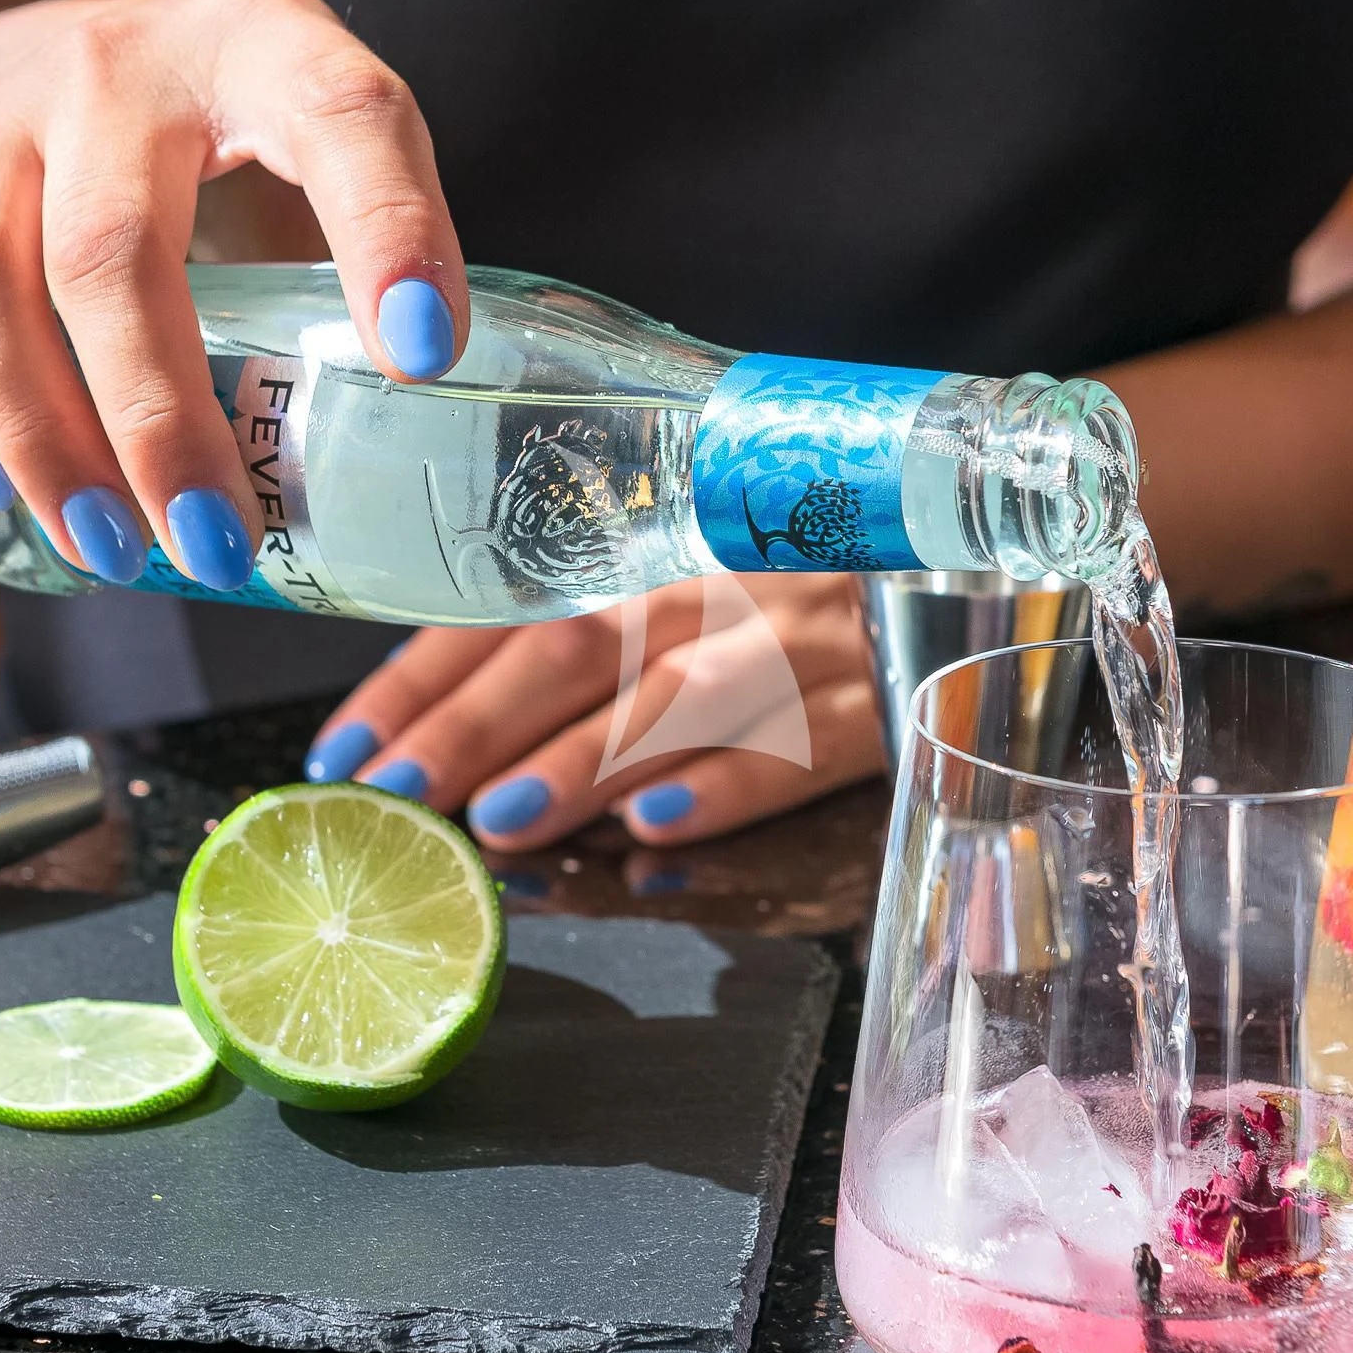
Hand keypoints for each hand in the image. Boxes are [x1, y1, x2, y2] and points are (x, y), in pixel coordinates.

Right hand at [0, 0, 467, 588]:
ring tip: (110, 549)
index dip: (389, 233)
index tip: (427, 354)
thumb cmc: (230, 141)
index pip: (343, 117)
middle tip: (212, 544)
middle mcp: (112, 62)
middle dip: (158, 419)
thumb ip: (353, 268)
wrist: (47, 56)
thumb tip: (427, 449)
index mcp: (262, 43)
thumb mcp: (312, 159)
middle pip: (110, 249)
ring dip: (38, 437)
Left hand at [305, 575, 886, 848]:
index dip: (420, 681)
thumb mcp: (705, 577)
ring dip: (579, 761)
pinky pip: (807, 740)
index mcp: (656, 542)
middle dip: (470, 730)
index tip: (343, 755)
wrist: (1010, 520)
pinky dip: (732, 782)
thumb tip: (473, 752)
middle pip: (574, 647)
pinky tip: (661, 831)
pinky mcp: (897, 690)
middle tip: (391, 802)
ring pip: (675, 693)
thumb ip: (602, 636)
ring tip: (495, 824)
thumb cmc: (827, 575)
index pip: (513, 606)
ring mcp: (811, 629)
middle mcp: (720, 573)